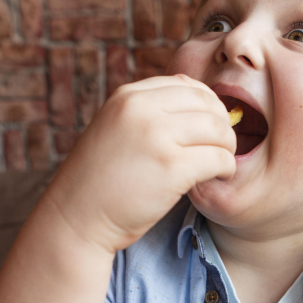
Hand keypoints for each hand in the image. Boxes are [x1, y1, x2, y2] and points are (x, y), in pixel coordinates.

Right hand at [40, 74, 236, 253]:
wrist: (75, 218)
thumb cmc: (101, 180)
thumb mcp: (116, 129)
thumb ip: (148, 114)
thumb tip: (202, 108)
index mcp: (128, 96)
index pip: (187, 84)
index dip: (207, 105)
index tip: (209, 127)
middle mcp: (141, 108)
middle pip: (208, 104)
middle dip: (222, 125)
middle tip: (220, 148)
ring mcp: (156, 136)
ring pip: (219, 130)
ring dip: (227, 148)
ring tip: (219, 164)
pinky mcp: (171, 167)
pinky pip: (219, 158)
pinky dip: (226, 168)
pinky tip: (217, 178)